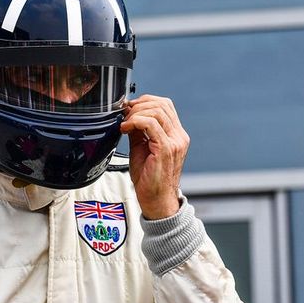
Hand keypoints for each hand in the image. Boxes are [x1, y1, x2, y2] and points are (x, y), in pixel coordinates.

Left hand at [120, 95, 189, 219]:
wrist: (156, 200)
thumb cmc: (149, 179)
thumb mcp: (141, 148)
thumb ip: (138, 131)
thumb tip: (128, 117)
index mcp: (176, 135)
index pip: (165, 106)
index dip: (145, 102)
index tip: (128, 109)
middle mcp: (179, 136)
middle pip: (162, 104)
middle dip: (139, 105)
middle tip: (124, 114)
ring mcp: (175, 142)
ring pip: (157, 111)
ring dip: (136, 113)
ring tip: (124, 123)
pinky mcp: (166, 149)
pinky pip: (151, 124)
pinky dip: (135, 122)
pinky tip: (125, 128)